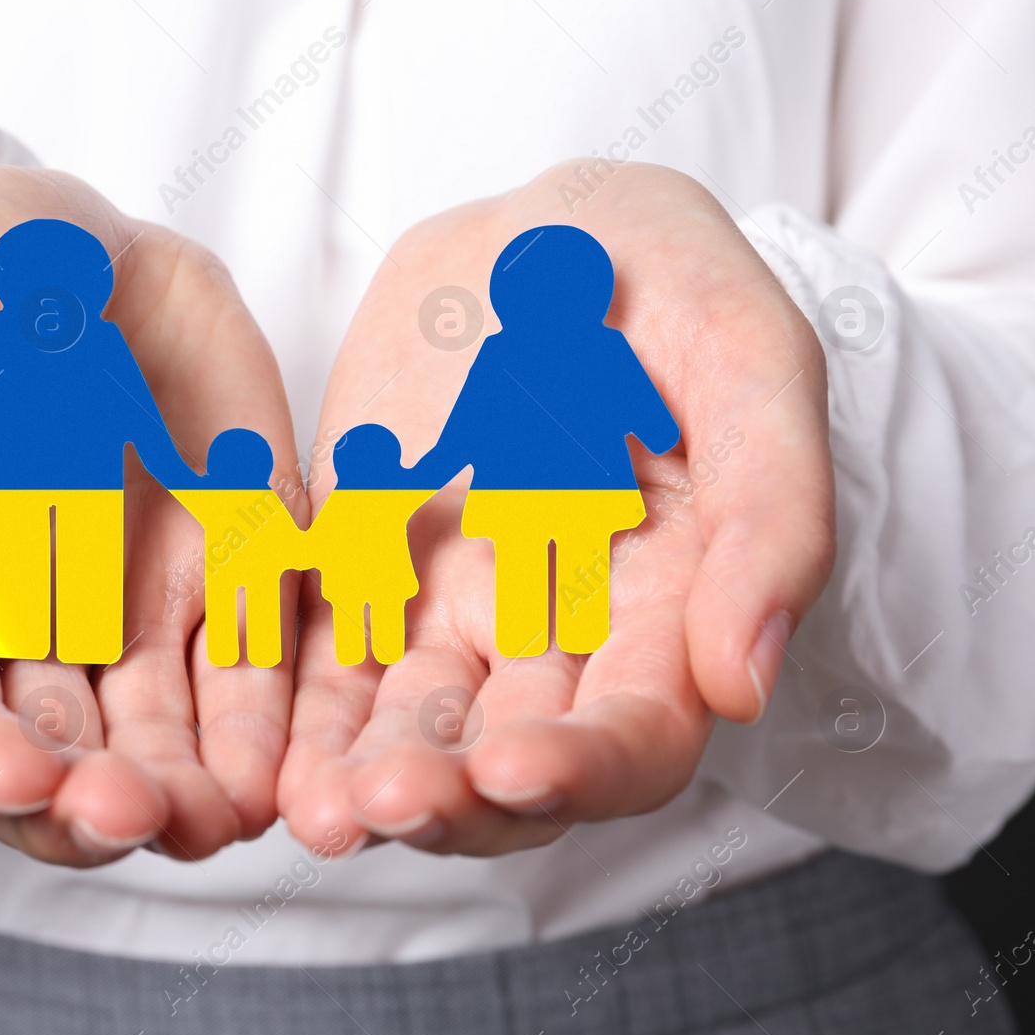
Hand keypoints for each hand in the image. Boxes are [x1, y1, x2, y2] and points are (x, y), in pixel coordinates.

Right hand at [0, 166, 302, 865]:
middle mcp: (40, 635)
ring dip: (191, 795)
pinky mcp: (239, 582)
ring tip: (220, 813)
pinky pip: (263, 674)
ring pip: (166, 746)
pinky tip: (290, 761)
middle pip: (60, 765)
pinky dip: (278, 728)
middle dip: (94, 803)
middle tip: (133, 811)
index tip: (18, 777)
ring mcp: (145, 616)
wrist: (90, 242)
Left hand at [279, 161, 833, 855]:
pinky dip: (296, 706)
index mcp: (664, 608)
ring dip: (362, 778)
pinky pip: (324, 656)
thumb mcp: (749, 363)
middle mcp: (555, 639)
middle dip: (450, 796)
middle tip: (385, 802)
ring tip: (315, 806)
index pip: (637, 734)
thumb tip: (743, 684)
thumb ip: (771, 514)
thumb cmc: (666, 283)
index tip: (519, 767)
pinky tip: (263, 744)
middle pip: (509, 763)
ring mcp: (451, 612)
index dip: (586, 766)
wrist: (538, 229)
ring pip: (407, 728)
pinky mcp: (364, 575)